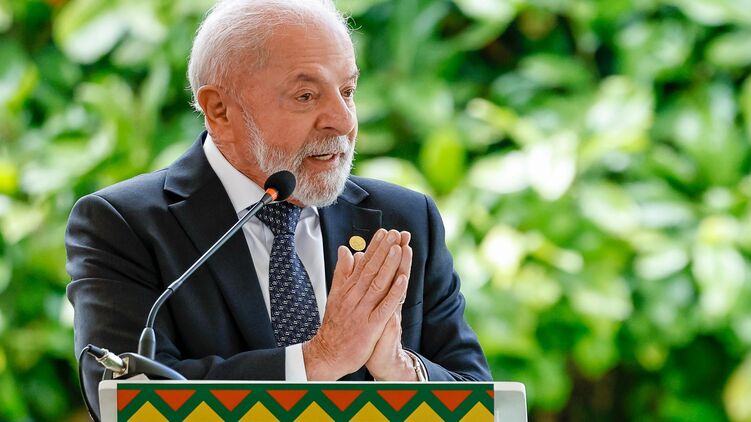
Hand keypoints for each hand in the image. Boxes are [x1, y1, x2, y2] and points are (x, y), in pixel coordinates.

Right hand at [303, 229, 407, 379]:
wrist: (327, 354)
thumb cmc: (335, 325)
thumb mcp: (335, 295)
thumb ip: (342, 272)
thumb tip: (346, 250)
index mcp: (348, 289)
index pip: (363, 264)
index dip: (375, 247)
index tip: (385, 232)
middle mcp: (355, 297)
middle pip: (371, 269)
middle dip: (384, 250)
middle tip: (395, 233)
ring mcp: (362, 311)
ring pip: (378, 284)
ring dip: (389, 265)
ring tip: (398, 247)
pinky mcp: (370, 326)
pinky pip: (384, 307)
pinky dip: (394, 293)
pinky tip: (402, 279)